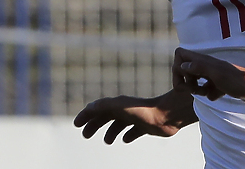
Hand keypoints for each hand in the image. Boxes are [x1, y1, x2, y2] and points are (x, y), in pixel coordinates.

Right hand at [73, 92, 192, 143]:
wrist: (167, 115)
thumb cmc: (144, 110)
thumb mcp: (120, 106)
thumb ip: (104, 106)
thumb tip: (88, 108)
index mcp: (118, 104)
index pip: (98, 108)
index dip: (86, 115)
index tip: (76, 124)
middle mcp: (127, 110)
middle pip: (106, 117)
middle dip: (95, 125)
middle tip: (85, 135)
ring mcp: (136, 118)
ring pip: (119, 125)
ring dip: (110, 133)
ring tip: (108, 141)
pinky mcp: (146, 127)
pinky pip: (134, 132)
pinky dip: (127, 136)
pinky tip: (125, 140)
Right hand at [172, 47, 244, 101]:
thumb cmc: (238, 81)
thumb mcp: (217, 74)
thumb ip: (199, 67)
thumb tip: (182, 65)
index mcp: (205, 61)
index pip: (181, 54)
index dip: (177, 67)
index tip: (185, 79)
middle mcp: (207, 65)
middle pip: (185, 68)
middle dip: (185, 81)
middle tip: (195, 89)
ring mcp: (213, 74)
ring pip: (195, 80)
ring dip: (196, 89)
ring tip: (205, 93)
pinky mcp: (220, 84)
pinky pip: (207, 89)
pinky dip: (209, 94)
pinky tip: (217, 96)